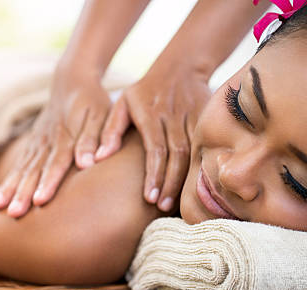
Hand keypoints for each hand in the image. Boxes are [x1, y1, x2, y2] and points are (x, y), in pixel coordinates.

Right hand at [0, 67, 111, 217]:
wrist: (71, 81)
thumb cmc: (93, 102)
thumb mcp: (102, 116)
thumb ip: (95, 139)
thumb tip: (89, 163)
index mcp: (65, 136)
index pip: (57, 163)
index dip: (49, 182)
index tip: (40, 201)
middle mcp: (47, 142)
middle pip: (34, 170)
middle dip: (23, 193)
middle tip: (14, 213)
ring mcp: (36, 143)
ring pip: (21, 169)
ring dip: (10, 189)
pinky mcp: (31, 145)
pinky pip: (17, 166)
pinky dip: (7, 182)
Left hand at [95, 64, 211, 211]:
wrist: (181, 66)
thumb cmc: (144, 91)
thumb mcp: (122, 104)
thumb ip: (110, 130)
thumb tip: (98, 157)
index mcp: (150, 113)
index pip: (154, 148)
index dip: (154, 174)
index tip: (150, 197)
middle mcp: (173, 116)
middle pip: (176, 154)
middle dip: (170, 182)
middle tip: (162, 206)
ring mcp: (193, 117)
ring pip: (194, 153)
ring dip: (185, 180)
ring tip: (176, 205)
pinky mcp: (207, 120)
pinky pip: (206, 147)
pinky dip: (202, 169)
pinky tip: (195, 189)